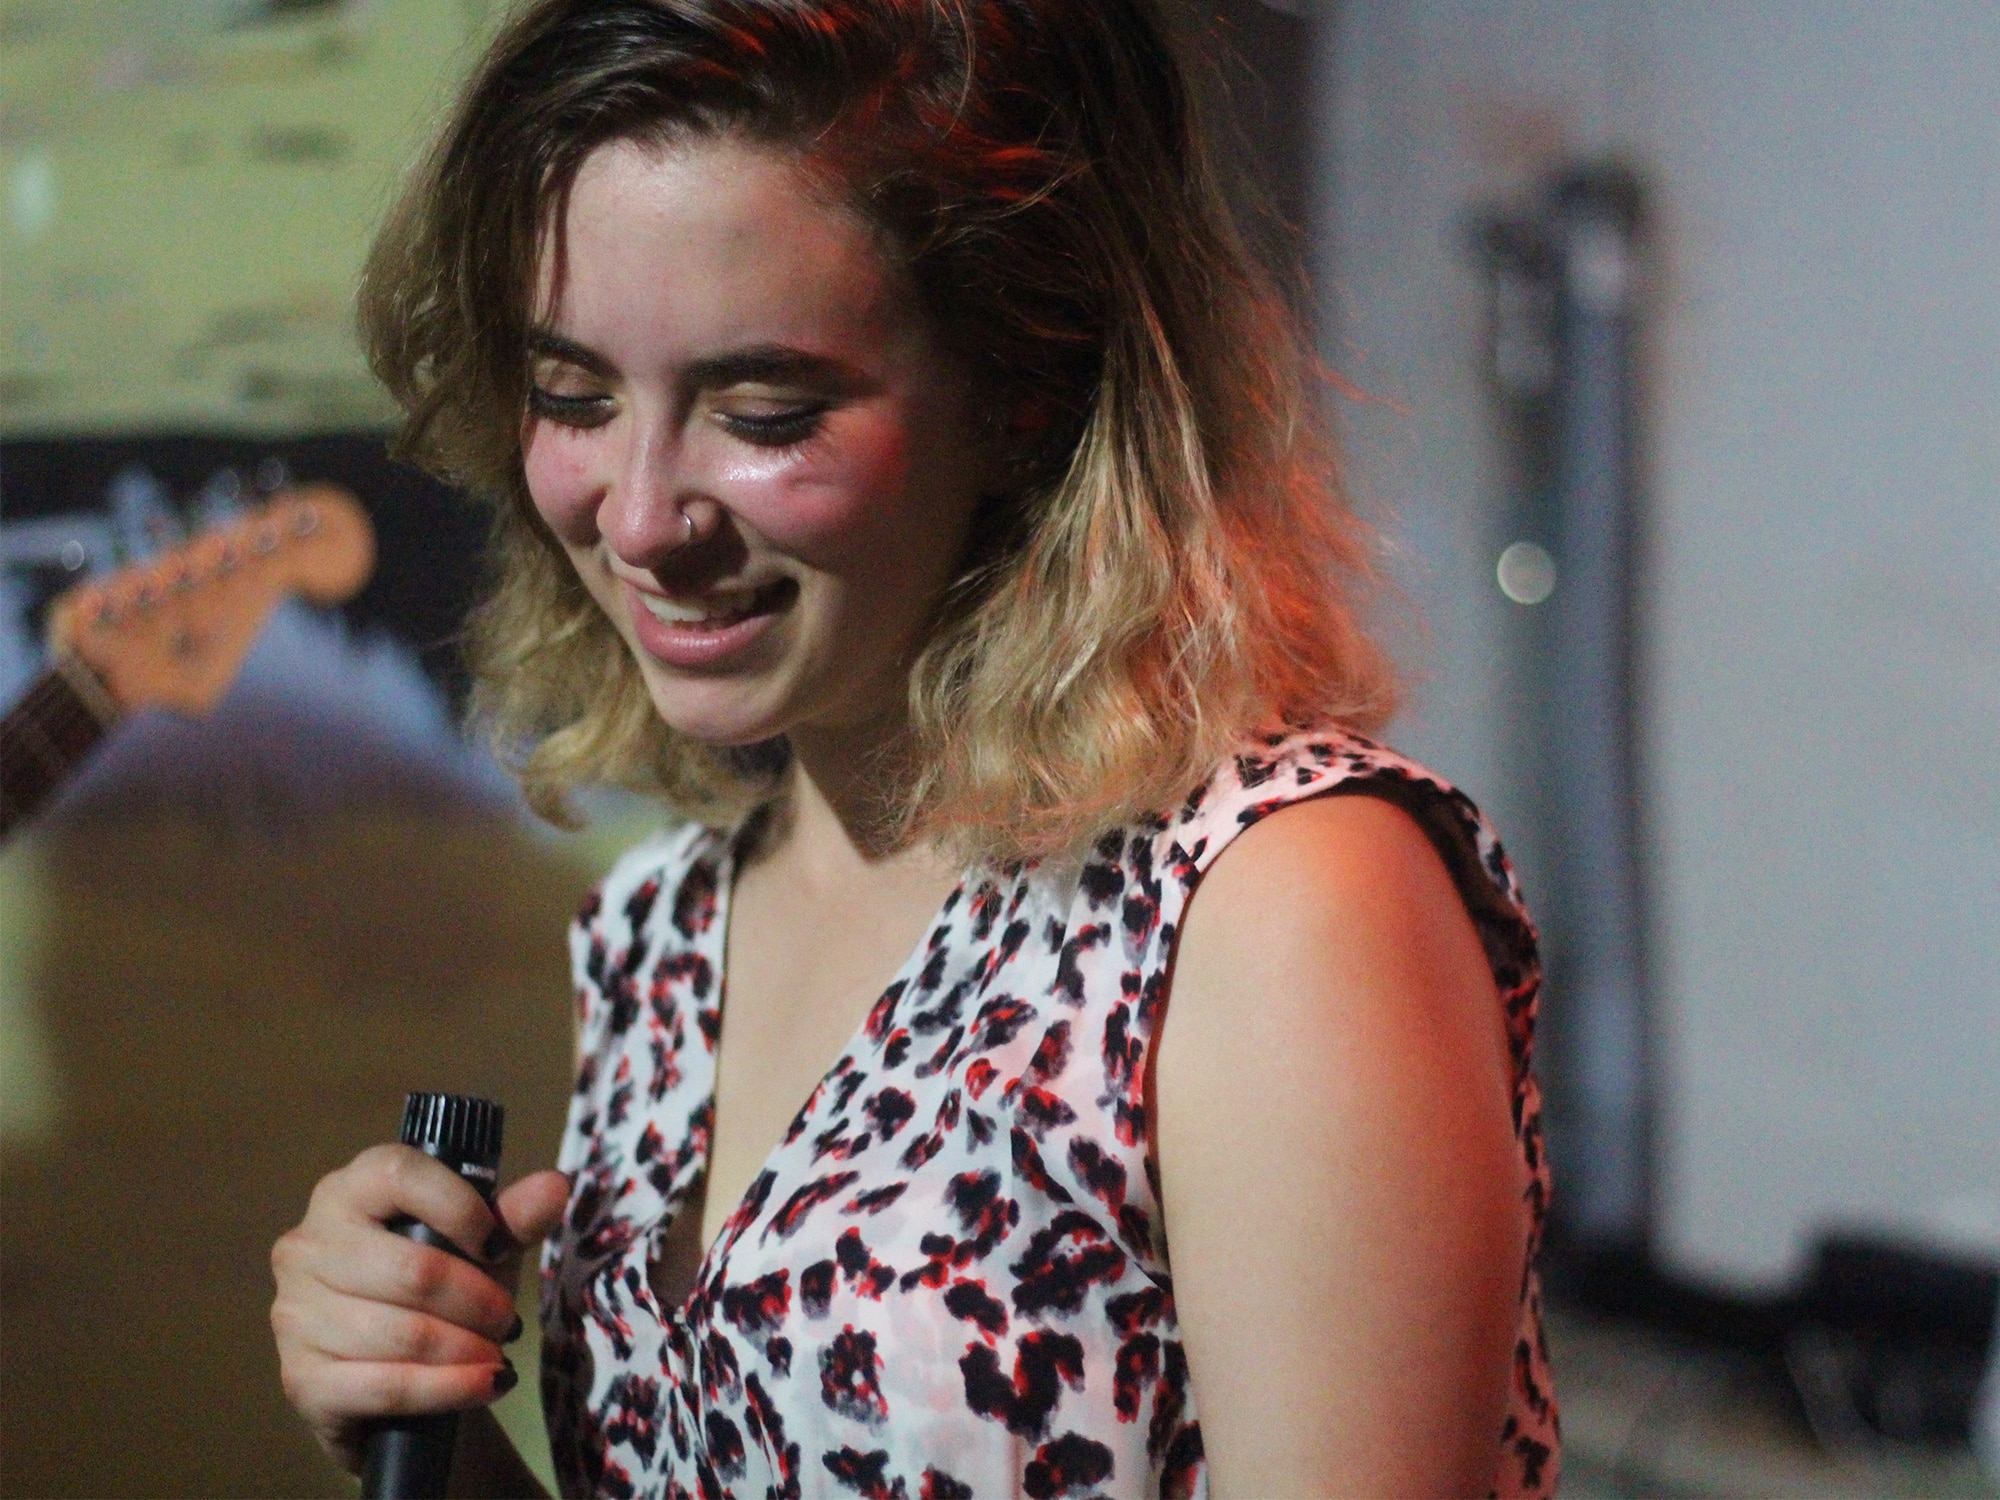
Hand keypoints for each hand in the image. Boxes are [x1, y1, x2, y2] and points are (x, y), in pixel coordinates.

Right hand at [270, 1145, 569, 1474]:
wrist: (400, 1384)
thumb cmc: (440, 1294)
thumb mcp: (482, 1249)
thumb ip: (513, 1217)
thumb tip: (555, 1186)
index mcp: (347, 1192)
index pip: (399, 1174)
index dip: (460, 1207)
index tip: (498, 1244)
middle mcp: (307, 1245)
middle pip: (412, 1268)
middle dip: (478, 1301)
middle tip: (508, 1321)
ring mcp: (294, 1313)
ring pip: (403, 1332)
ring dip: (468, 1349)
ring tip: (497, 1356)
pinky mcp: (300, 1379)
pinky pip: (387, 1386)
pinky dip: (448, 1389)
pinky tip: (484, 1385)